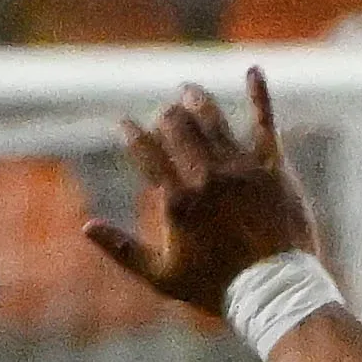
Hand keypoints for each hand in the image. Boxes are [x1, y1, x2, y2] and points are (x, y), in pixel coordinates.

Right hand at [84, 71, 320, 315]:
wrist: (276, 292)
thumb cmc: (216, 288)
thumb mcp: (161, 276)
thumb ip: (121, 249)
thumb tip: (85, 226)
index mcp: (177, 200)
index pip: (145, 152)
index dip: (131, 134)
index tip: (124, 125)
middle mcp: (207, 177)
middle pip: (177, 128)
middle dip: (164, 116)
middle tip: (163, 115)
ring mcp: (242, 169)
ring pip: (213, 120)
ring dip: (196, 101)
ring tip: (188, 92)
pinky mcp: (273, 167)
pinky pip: (264, 123)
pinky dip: (258, 94)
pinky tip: (253, 70)